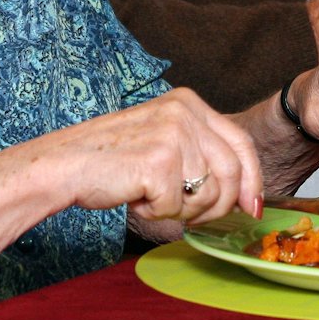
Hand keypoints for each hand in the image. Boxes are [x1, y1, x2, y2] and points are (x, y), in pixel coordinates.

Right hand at [44, 88, 262, 224]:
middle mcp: (184, 113)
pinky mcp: (159, 162)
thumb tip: (244, 193)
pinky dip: (156, 212)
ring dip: (182, 210)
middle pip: (231, 173)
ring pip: (208, 195)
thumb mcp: (164, 138)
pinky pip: (177, 207)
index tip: (252, 207)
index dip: (252, 180)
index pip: (240, 143)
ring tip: (152, 196)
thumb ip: (201, 153)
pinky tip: (136, 196)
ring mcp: (173, 135)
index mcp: (188, 103)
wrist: (66, 163)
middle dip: (218, 206)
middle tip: (192, 216)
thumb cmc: (112, 158)